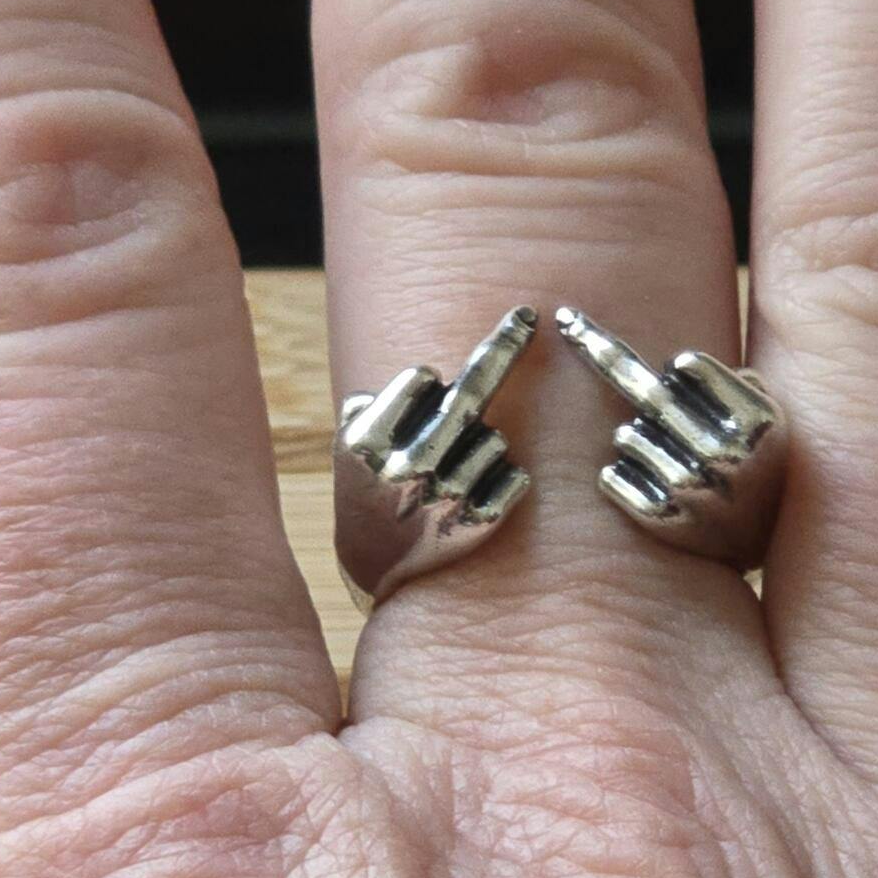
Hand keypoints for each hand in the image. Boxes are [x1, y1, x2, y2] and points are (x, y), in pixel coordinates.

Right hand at [335, 299, 537, 600]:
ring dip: (482, 445)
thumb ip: (369, 406)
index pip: (421, 376)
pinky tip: (475, 496)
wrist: (377, 563)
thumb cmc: (367, 486)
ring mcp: (444, 497)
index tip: (428, 387)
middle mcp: (404, 467)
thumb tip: (421, 376)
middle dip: (503, 346)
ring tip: (451, 477)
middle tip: (529, 314)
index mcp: (366, 442)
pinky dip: (505, 476)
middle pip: (468, 394)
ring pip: (495, 437)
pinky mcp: (478, 523)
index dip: (427, 383)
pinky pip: (516, 474)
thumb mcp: (349, 445)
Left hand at [553, 307, 787, 561]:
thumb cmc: (752, 464)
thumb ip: (738, 382)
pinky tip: (650, 488)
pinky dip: (620, 476)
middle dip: (652, 399)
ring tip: (664, 460)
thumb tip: (675, 359)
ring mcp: (691, 490)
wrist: (753, 546)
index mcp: (757, 423)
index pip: (687, 365)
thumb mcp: (766, 420)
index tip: (680, 370)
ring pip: (627, 435)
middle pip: (651, 394)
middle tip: (657, 405)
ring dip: (635, 439)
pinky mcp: (660, 520)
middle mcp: (726, 456)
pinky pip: (611, 477)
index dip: (681, 368)